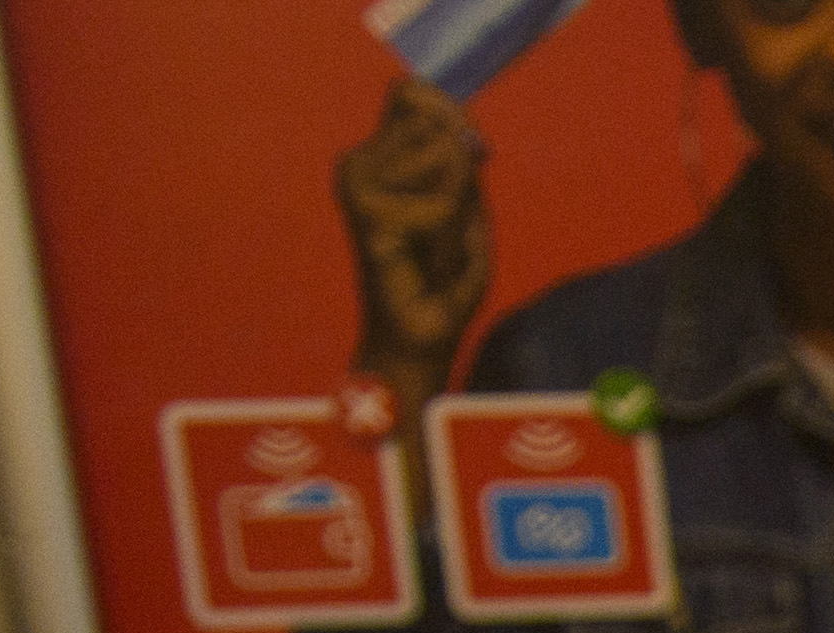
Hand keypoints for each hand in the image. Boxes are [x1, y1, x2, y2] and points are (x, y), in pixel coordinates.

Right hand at [335, 75, 494, 406]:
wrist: (420, 337)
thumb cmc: (446, 280)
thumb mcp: (468, 209)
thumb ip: (462, 160)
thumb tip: (459, 133)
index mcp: (382, 156)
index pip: (410, 94)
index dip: (448, 110)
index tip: (475, 149)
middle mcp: (361, 163)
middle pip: (430, 120)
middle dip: (461, 167)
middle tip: (449, 222)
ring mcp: (358, 184)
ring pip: (441, 156)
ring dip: (457, 203)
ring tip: (435, 243)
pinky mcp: (367, 213)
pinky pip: (442, 201)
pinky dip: (452, 229)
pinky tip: (429, 257)